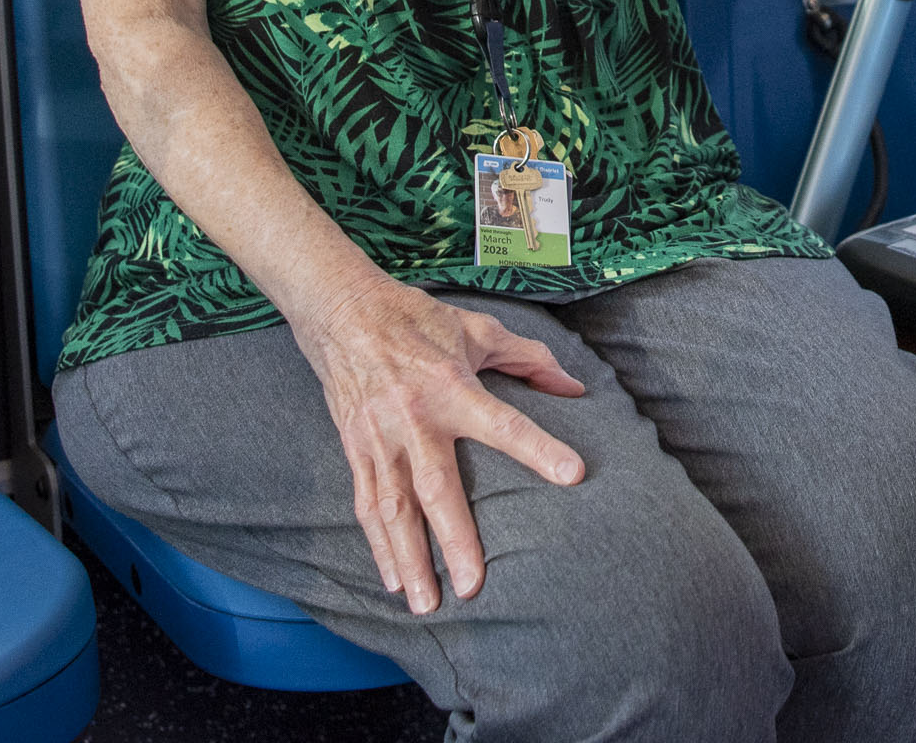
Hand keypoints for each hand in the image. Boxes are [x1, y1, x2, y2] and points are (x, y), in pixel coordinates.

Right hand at [293, 275, 585, 613]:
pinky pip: (366, 504)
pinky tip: (391, 579)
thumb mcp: (478, 328)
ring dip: (409, 559)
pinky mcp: (355, 449)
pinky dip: (378, 545)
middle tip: (473, 586)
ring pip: (394, 509)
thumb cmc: (415, 318)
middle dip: (454, 540)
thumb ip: (529, 359)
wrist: (341, 310)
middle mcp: (413, 418)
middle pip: (436, 488)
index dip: (537, 448)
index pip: (502, 422)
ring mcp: (379, 438)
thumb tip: (574, 389)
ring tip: (426, 604)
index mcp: (450, 385)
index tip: (572, 474)